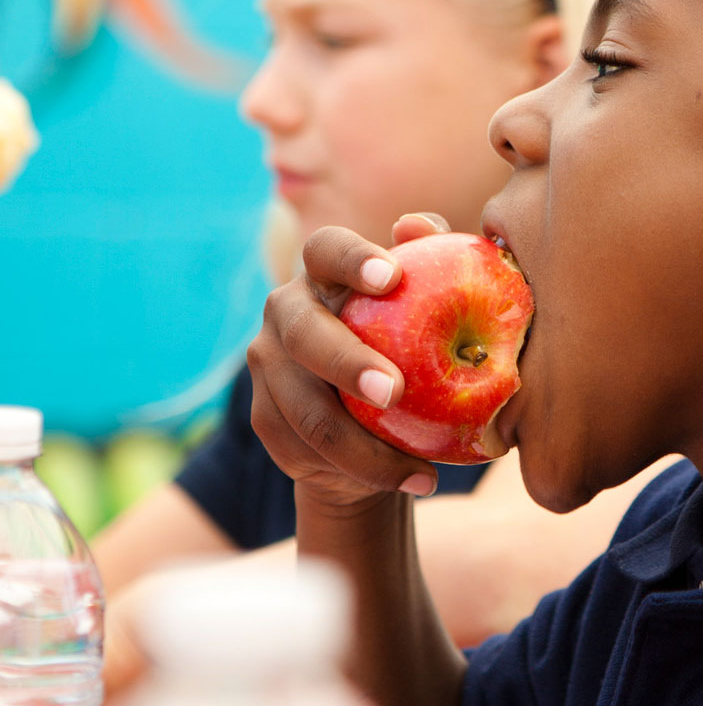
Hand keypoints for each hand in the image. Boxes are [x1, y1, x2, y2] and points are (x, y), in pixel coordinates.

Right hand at [246, 214, 449, 507]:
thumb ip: (432, 259)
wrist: (374, 413)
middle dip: (347, 362)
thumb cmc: (414, 338)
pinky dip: (361, 472)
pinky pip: (307, 451)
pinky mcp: (266, 417)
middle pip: (305, 335)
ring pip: (307, 412)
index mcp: (325, 272)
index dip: (354, 259)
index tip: (392, 276)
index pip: (328, 249)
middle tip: (394, 390)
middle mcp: (286, 311)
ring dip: (365, 449)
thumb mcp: (431, 301)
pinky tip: (409, 480)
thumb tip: (418, 224)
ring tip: (425, 471)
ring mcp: (268, 366)